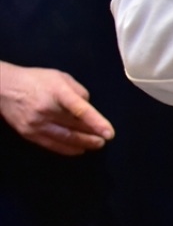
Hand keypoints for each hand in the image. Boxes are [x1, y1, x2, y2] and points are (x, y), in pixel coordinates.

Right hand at [0, 62, 114, 155]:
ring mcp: (36, 123)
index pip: (80, 109)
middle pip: (75, 126)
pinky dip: (68, 149)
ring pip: (65, 138)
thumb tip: (88, 107)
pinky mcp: (28, 133)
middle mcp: (46, 109)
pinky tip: (79, 149)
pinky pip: (52, 145)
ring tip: (97, 144)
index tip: (109, 133)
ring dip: (84, 143)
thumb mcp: (60, 77)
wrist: (3, 88)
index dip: (96, 122)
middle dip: (93, 135)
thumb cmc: (36, 80)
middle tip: (105, 139)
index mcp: (57, 92)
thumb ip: (78, 91)